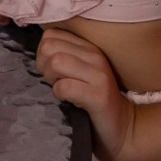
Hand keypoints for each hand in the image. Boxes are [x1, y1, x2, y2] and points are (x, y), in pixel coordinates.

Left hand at [37, 28, 136, 160]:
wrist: (122, 127)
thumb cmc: (93, 100)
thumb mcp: (80, 72)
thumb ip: (64, 57)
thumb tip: (38, 52)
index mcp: (89, 47)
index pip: (51, 33)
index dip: (43, 53)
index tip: (51, 70)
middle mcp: (95, 55)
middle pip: (49, 46)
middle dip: (43, 65)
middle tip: (54, 81)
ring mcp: (99, 74)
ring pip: (56, 62)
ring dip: (51, 79)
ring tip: (61, 90)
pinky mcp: (99, 95)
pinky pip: (64, 86)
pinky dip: (59, 94)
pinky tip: (67, 100)